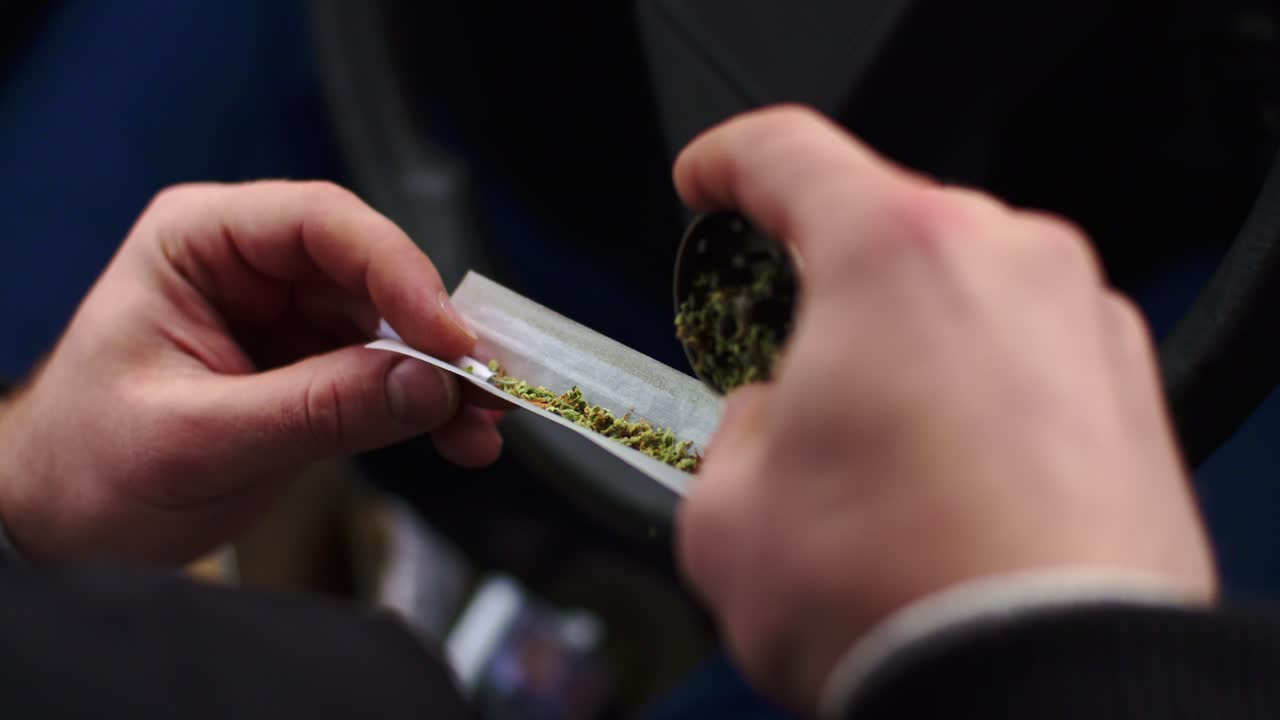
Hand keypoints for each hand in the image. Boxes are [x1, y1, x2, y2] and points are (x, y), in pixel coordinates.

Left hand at [0, 181, 501, 563]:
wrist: (60, 526)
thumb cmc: (88, 466)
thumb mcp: (198, 440)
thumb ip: (317, 409)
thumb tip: (431, 385)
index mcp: (199, 243)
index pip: (319, 224)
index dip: (396, 271)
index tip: (449, 336)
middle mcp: (251, 267)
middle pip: (371, 273)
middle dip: (434, 331)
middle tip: (488, 383)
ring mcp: (286, 318)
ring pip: (391, 327)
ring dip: (443, 375)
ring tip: (483, 424)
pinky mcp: (311, 370)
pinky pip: (386, 376)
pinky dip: (427, 405)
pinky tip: (460, 436)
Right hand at [673, 107, 1215, 710]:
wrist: (1044, 693)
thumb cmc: (898, 601)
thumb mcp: (730, 516)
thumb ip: (732, 433)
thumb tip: (769, 422)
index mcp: (894, 255)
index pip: (788, 153)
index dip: (727, 162)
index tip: (708, 181)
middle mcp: (1006, 263)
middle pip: (882, 228)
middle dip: (819, 285)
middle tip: (780, 364)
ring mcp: (1082, 325)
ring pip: (958, 295)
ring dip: (900, 345)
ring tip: (868, 455)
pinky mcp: (1130, 394)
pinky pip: (1022, 354)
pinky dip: (971, 390)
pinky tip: (939, 480)